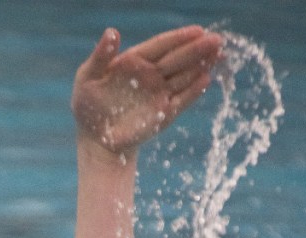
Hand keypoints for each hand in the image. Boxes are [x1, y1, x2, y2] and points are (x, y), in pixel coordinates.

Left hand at [71, 26, 222, 156]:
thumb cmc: (88, 106)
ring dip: (202, 66)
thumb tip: (112, 32)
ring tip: (219, 55)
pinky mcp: (163, 114)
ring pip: (185, 77)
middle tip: (217, 41)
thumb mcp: (86, 79)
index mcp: (135, 60)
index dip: (179, 38)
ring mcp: (160, 93)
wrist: (95, 138)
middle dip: (198, 49)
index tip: (198, 31)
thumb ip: (100, 57)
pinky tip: (206, 80)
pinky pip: (181, 100)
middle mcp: (152, 74)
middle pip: (178, 58)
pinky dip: (193, 92)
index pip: (161, 45)